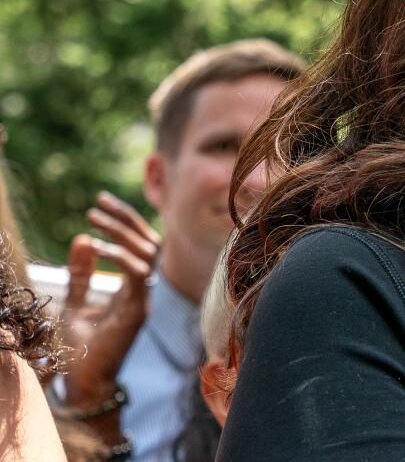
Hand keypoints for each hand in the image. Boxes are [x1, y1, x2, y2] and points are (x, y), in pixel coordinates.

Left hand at [59, 192, 159, 439]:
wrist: (84, 383)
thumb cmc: (79, 347)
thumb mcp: (75, 302)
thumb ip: (82, 273)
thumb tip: (83, 237)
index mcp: (134, 288)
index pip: (141, 244)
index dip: (125, 220)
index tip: (102, 202)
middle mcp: (145, 291)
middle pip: (149, 242)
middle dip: (125, 219)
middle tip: (98, 204)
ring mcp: (144, 300)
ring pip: (147, 253)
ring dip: (121, 232)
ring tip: (94, 218)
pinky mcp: (138, 311)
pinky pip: (139, 275)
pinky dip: (120, 257)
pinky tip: (97, 247)